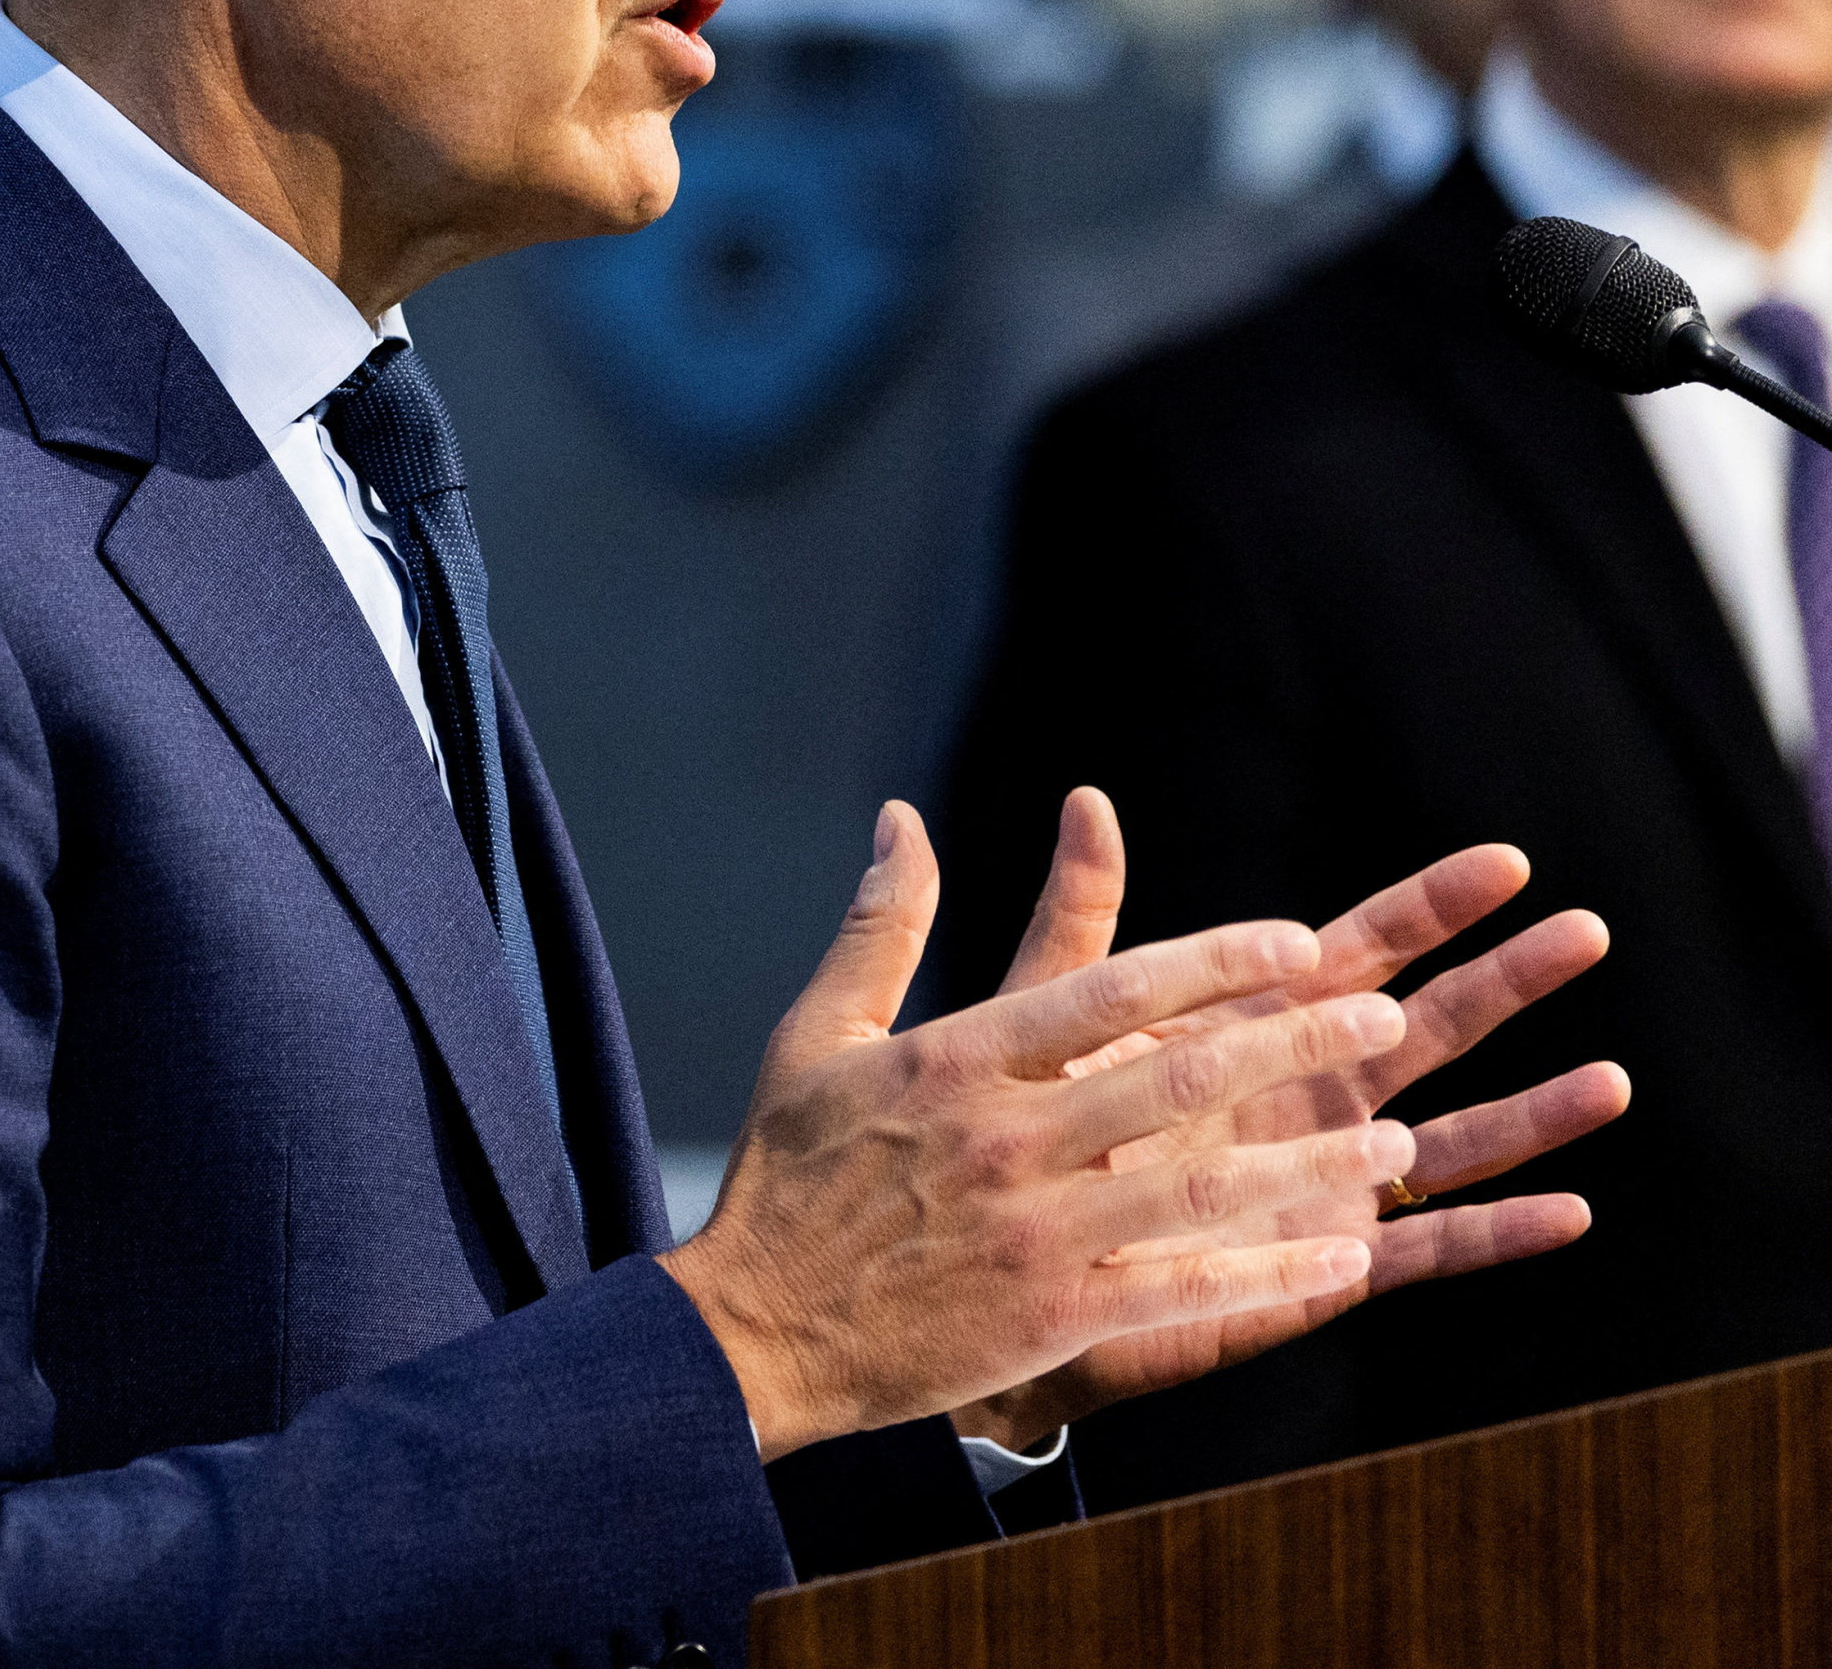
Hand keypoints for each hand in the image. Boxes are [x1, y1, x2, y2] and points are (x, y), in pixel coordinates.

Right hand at [659, 802, 1417, 1459]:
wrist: (753, 1331)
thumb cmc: (788, 1175)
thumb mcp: (815, 1034)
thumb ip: (880, 926)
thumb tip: (901, 819)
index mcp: (954, 1061)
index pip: (1106, 990)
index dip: (1211, 962)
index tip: (1297, 942)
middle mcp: (1004, 1139)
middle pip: (1177, 1077)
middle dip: (1294, 1043)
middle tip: (1384, 1016)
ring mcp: (1034, 1233)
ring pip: (1203, 1188)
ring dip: (1312, 1165)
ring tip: (1397, 1140)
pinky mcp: (1051, 1316)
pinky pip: (1184, 1290)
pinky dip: (1269, 1275)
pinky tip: (1340, 1259)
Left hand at [943, 789, 1628, 1448]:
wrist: (999, 1255)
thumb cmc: (1028, 1127)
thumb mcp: (1054, 1016)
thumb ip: (1082, 919)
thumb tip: (1085, 798)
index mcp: (1254, 1025)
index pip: (1361, 949)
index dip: (1432, 907)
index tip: (1507, 861)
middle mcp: (1309, 1094)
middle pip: (1430, 1025)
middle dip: (1507, 981)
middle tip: (1587, 933)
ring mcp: (1326, 1176)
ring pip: (1453, 1137)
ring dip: (1532, 1111)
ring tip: (1610, 1080)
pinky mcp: (1322, 1261)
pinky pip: (1426, 1247)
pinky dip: (1494, 1231)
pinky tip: (1570, 1212)